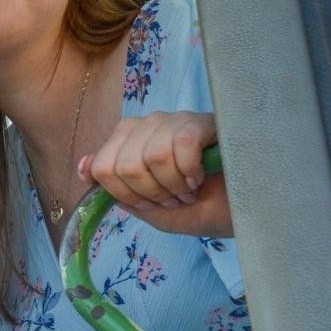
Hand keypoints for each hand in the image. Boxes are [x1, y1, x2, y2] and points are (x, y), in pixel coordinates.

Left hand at [80, 111, 232, 236]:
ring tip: (189, 191)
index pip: (100, 167)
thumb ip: (118, 193)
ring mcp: (174, 120)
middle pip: (123, 165)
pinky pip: (183, 144)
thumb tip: (85, 167)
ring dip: (173, 185)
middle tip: (174, 199)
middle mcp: (147, 127)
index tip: (150, 204)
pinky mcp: (203, 120)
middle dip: (151, 193)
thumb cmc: (201, 207)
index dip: (125, 194)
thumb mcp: (153, 210)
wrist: (246, 210)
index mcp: (128, 145)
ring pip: (152, 155)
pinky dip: (191, 170)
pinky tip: (202, 176)